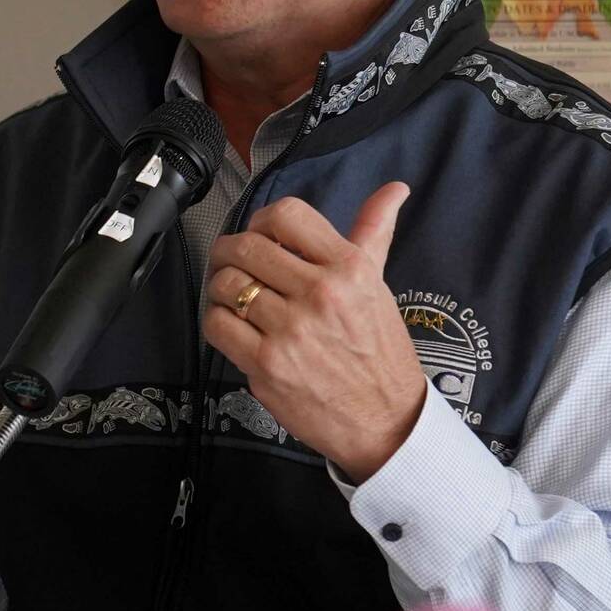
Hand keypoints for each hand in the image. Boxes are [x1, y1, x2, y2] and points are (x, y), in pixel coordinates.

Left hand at [203, 183, 426, 482]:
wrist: (385, 420)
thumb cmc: (381, 353)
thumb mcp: (379, 285)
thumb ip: (375, 233)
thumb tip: (393, 190)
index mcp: (349, 268)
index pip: (286, 215)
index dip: (261, 221)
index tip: (260, 235)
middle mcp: (320, 294)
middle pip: (247, 247)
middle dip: (230, 251)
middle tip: (232, 262)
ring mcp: (291, 330)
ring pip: (226, 284)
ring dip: (221, 286)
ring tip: (233, 296)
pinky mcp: (267, 364)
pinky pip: (218, 325)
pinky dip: (217, 320)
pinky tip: (233, 324)